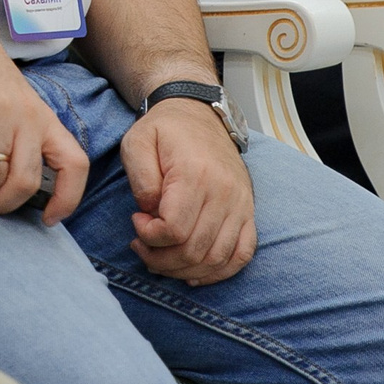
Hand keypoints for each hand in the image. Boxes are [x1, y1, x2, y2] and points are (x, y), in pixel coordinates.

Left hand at [121, 96, 254, 284]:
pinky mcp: (247, 211)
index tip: (136, 220)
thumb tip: (151, 213)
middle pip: (195, 250)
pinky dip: (219, 271)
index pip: (175, 229)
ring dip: (184, 269)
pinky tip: (194, 271)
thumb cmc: (164, 129)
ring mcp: (240, 204)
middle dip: (161, 259)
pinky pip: (242, 254)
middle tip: (141, 245)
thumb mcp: (137, 142)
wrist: (198, 112)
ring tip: (160, 258)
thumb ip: (141, 179)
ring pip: (217, 258)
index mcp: (195, 174)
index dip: (149, 236)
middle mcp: (224, 192)